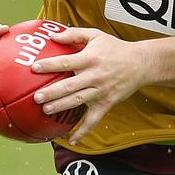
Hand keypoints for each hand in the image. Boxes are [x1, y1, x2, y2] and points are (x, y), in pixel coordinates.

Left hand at [31, 27, 150, 144]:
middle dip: (52, 92)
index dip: (49, 65)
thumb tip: (53, 36)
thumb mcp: (96, 35)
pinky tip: (71, 140)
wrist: (141, 63)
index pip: (66, 62)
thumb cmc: (115, 48)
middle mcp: (94, 76)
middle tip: (36, 97)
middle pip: (69, 85)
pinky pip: (93, 120)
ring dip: (61, 107)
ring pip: (78, 101)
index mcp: (90, 59)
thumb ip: (74, 34)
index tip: (34, 68)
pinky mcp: (106, 103)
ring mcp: (101, 91)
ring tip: (46, 110)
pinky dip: (83, 131)